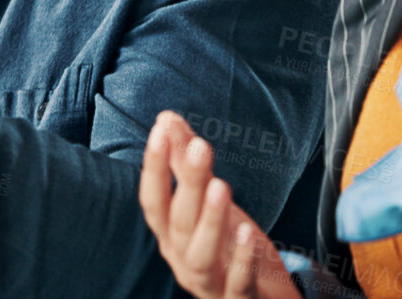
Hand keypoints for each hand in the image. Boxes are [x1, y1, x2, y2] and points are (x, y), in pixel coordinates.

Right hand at [139, 112, 300, 298]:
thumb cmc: (230, 248)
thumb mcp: (208, 203)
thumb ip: (185, 165)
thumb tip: (166, 119)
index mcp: (171, 237)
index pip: (153, 201)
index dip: (154, 167)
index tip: (160, 130)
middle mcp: (182, 261)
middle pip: (179, 223)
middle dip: (187, 184)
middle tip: (200, 146)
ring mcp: (209, 284)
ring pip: (201, 256)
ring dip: (209, 221)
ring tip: (220, 186)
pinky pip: (238, 284)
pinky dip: (242, 260)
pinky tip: (248, 233)